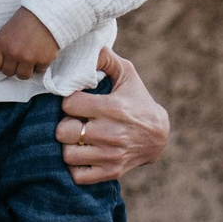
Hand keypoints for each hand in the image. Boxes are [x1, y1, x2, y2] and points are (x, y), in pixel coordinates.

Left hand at [0, 7, 60, 80]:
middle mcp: (13, 52)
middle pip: (8, 72)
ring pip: (23, 76)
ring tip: (31, 59)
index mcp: (1, 43)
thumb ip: (3, 47)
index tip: (7, 61)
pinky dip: (41, 64)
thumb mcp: (7, 31)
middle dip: (14, 67)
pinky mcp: (43, 60)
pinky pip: (39, 71)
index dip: (1, 65)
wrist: (47, 13)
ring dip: (27, 69)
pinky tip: (42, 53)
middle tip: (21, 58)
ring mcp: (28, 58)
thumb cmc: (26, 20)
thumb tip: (3, 64)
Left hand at [57, 48, 169, 184]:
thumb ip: (106, 59)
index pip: (69, 105)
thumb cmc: (137, 101)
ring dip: (69, 146)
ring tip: (77, 138)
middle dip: (65, 125)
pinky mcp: (110, 172)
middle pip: (63, 132)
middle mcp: (111, 133)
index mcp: (113, 107)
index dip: (68, 102)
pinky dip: (75, 166)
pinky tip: (82, 154)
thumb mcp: (127, 75)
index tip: (75, 102)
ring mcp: (110, 155)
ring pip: (68, 154)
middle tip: (73, 121)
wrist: (159, 136)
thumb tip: (90, 46)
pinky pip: (78, 175)